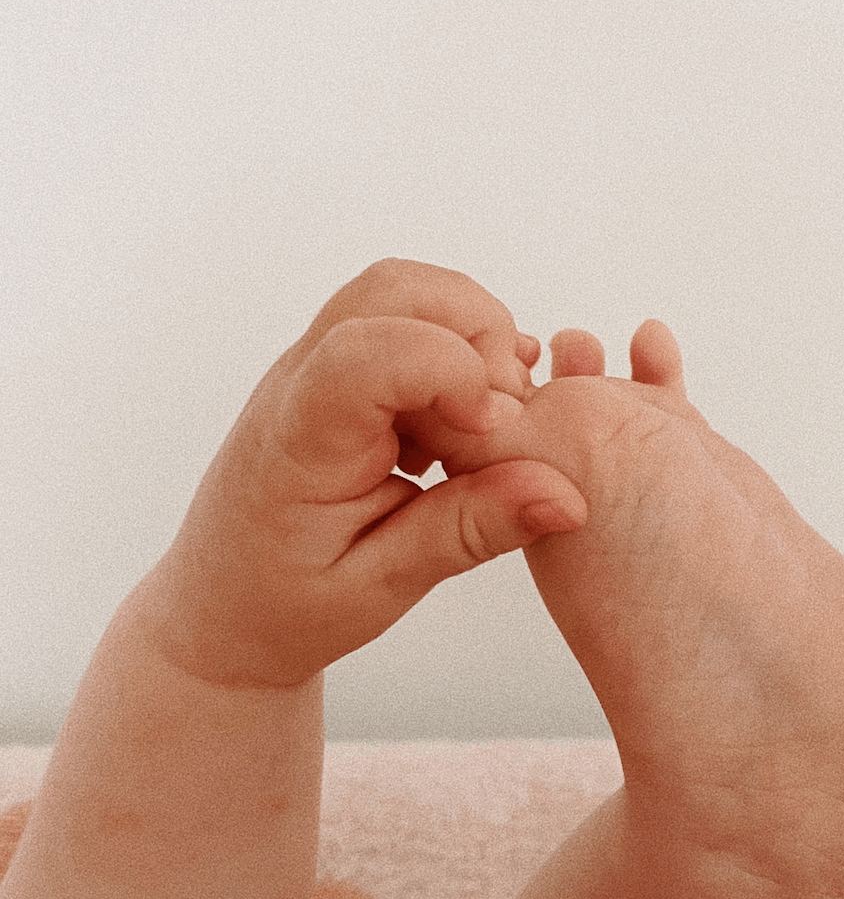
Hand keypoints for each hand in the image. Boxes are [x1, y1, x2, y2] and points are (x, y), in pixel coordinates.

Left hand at [133, 258, 590, 688]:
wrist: (222, 608)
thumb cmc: (288, 606)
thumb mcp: (383, 587)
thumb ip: (469, 532)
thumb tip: (566, 496)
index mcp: (301, 441)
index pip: (368, 353)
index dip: (449, 372)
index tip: (486, 433)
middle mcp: (300, 382)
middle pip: (399, 290)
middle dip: (480, 336)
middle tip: (500, 424)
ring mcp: (316, 366)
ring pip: (409, 291)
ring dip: (472, 344)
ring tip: (479, 430)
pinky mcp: (339, 369)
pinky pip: (409, 320)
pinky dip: (459, 355)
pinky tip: (461, 428)